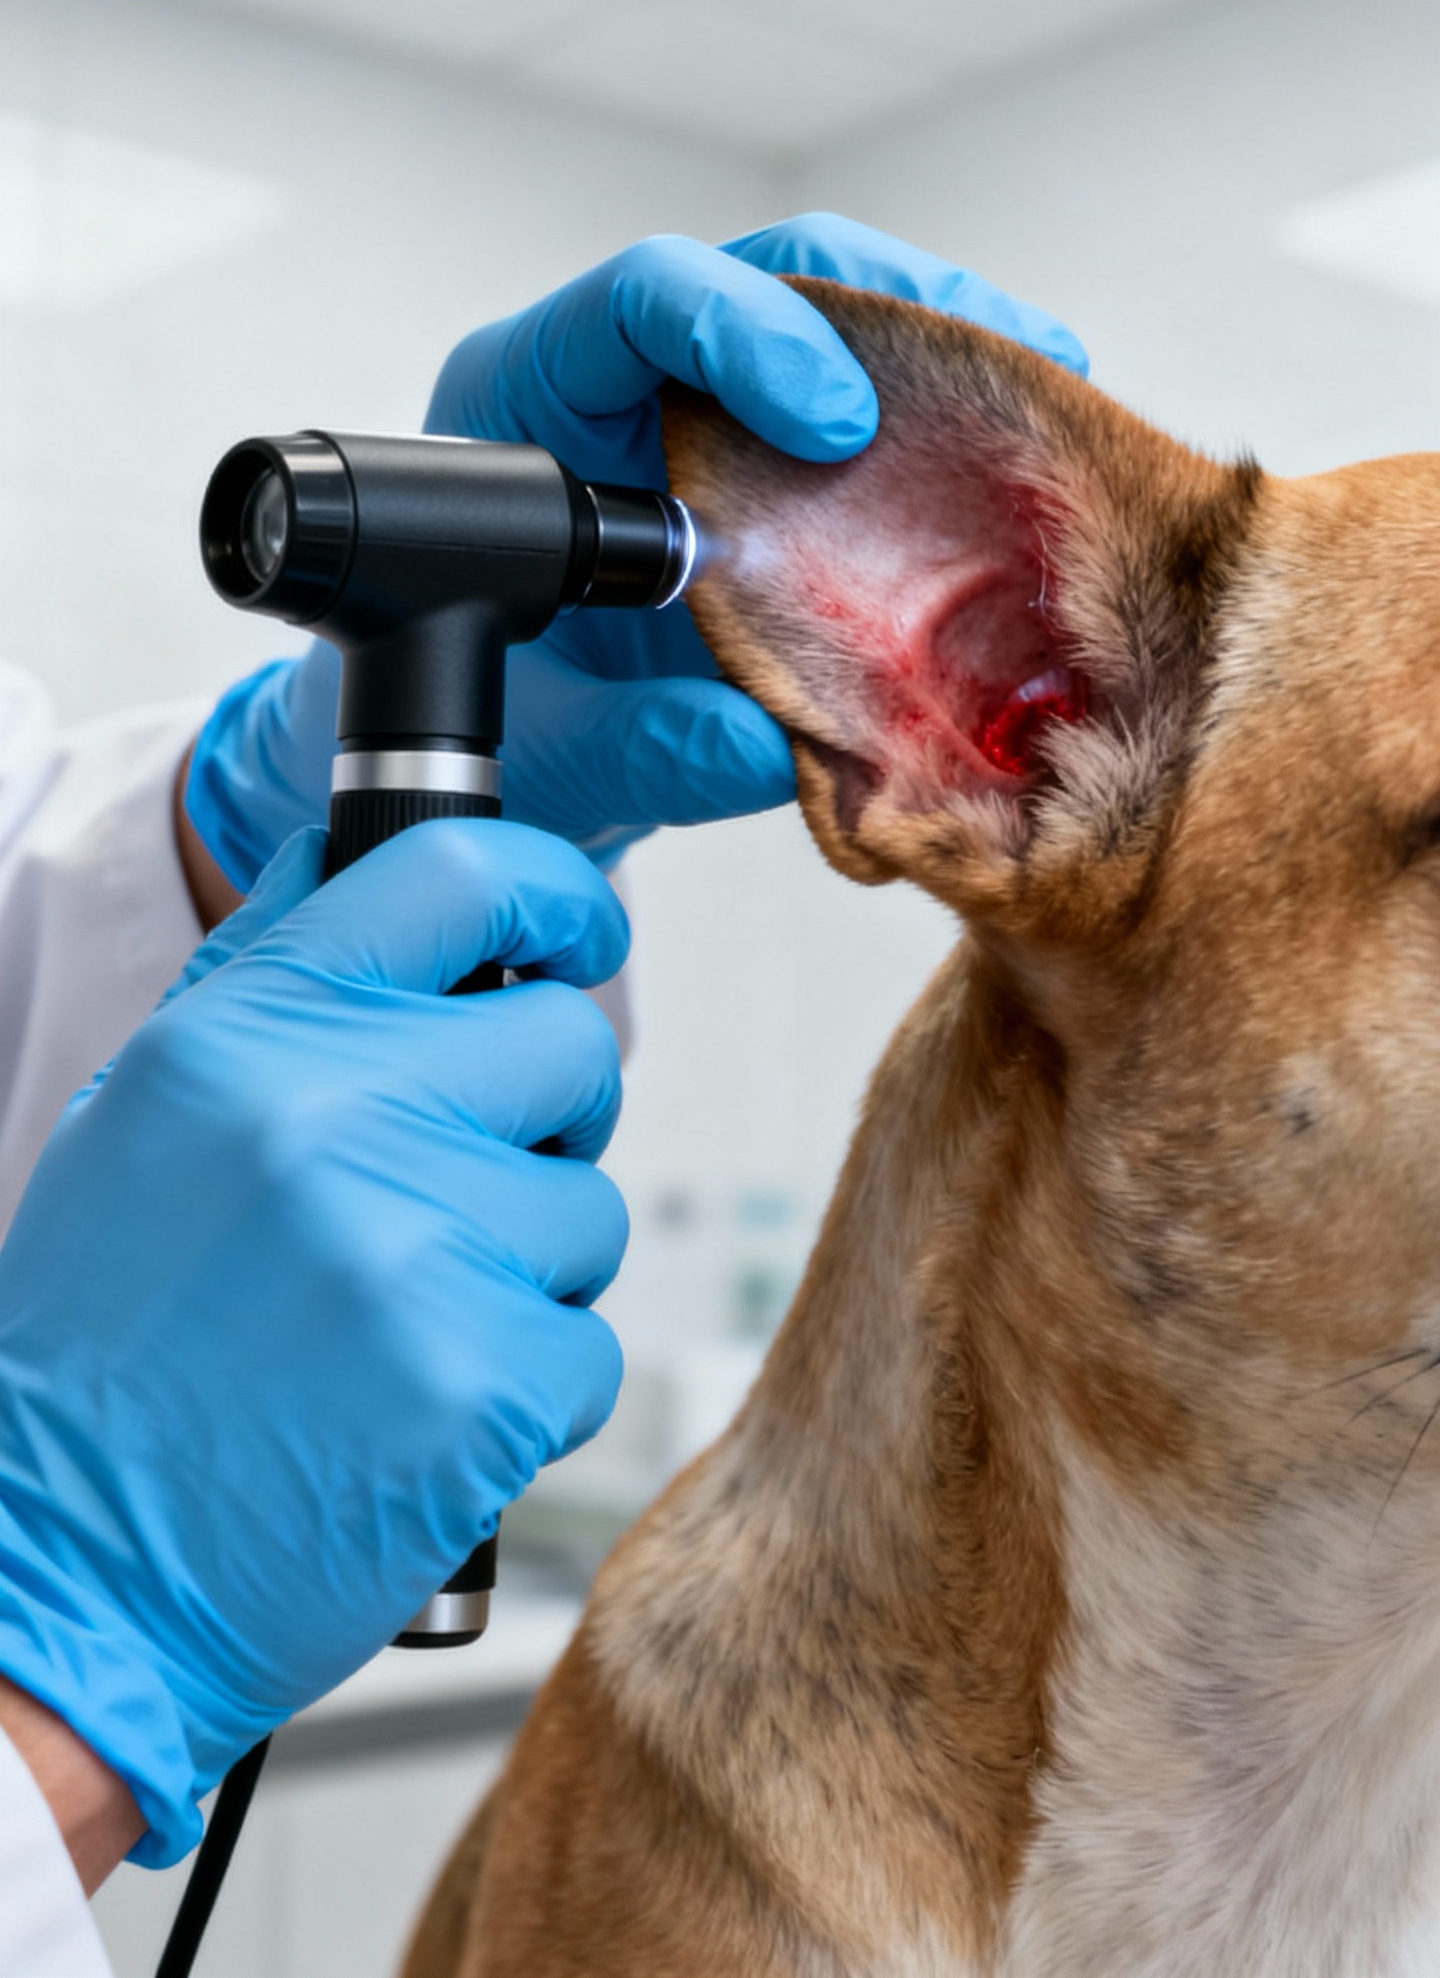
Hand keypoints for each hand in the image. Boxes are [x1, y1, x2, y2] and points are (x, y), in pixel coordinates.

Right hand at [0, 822, 628, 1864]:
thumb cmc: (113, 1328)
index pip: (467, 875)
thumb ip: (268, 965)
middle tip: (457, 1189)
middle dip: (543, 1117)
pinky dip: (527, 1389)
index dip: (556, 894)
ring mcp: (417, 1249)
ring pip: (588, 1209)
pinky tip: (419, 1414)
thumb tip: (356, 842)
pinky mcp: (484, 1383)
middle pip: (571, 1044)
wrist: (66, 1563)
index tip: (575, 934)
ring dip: (527, 1269)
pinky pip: (588, 1346)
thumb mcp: (152, 1105)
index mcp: (258, 1029)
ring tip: (400, 1323)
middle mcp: (338, 1114)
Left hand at [184, 214, 1085, 881]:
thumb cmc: (500, 723)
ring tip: (1052, 404)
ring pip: (842, 323)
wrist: (515, 758)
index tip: (835, 423)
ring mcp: (711, 411)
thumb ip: (640, 745)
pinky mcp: (781, 465)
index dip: (746, 332)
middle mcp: (625, 380)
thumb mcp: (554, 749)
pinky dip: (953, 427)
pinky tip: (1028, 461)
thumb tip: (757, 746)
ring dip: (950, 355)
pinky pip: (877, 412)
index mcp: (529, 403)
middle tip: (1004, 376)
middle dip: (895, 307)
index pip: (639, 300)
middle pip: (771, 273)